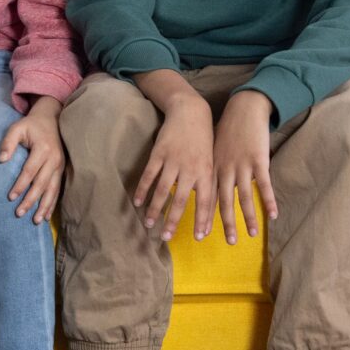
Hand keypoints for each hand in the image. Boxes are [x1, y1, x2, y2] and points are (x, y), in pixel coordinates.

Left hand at [0, 97, 63, 223]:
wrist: (51, 118)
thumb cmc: (31, 125)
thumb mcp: (17, 128)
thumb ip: (8, 142)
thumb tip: (1, 160)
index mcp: (43, 149)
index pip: (30, 171)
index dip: (20, 185)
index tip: (10, 197)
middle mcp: (54, 159)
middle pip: (41, 184)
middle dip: (30, 200)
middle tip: (19, 213)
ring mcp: (60, 166)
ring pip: (52, 190)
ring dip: (44, 206)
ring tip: (35, 221)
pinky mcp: (62, 170)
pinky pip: (57, 189)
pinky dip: (52, 203)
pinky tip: (46, 215)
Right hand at [132, 94, 214, 242]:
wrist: (191, 112)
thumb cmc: (204, 140)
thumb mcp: (211, 161)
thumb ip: (208, 184)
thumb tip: (208, 210)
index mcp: (206, 172)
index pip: (206, 201)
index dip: (202, 220)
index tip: (199, 238)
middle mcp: (190, 169)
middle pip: (181, 200)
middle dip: (174, 221)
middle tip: (166, 237)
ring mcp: (173, 161)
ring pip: (163, 190)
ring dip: (155, 209)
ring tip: (149, 224)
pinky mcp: (159, 153)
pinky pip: (149, 175)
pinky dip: (143, 190)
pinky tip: (137, 202)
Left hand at [211, 90, 277, 245]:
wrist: (243, 108)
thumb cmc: (228, 129)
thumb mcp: (213, 148)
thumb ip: (212, 168)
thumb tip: (207, 184)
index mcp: (213, 168)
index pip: (207, 198)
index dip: (205, 217)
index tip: (202, 235)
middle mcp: (225, 170)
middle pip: (225, 202)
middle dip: (227, 224)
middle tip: (229, 243)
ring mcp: (242, 166)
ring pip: (244, 197)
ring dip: (249, 218)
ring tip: (253, 235)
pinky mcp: (259, 160)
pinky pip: (264, 185)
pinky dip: (268, 201)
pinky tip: (272, 214)